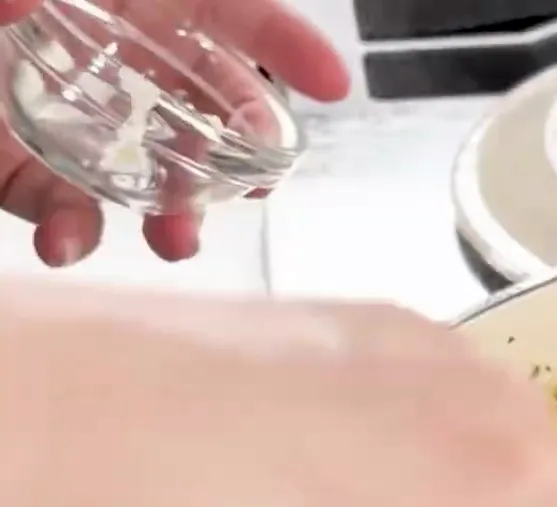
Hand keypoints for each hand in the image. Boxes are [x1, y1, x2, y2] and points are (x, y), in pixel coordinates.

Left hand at [0, 0, 349, 266]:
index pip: (230, 16)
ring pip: (145, 172)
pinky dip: (68, 232)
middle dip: (240, 153)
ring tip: (176, 241)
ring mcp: (68, 119)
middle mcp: (107, 59)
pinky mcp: (20, 166)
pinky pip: (55, 204)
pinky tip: (65, 243)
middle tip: (254, 184)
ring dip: (174, 214)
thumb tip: (19, 6)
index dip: (285, 43)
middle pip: (203, 107)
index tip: (334, 83)